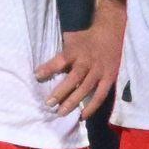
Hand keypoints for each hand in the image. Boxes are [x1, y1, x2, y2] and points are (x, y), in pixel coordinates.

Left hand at [36, 0, 125, 117]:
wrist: (111, 32)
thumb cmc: (86, 38)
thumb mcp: (71, 39)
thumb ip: (61, 53)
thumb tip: (43, 67)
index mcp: (76, 51)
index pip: (60, 60)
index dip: (49, 68)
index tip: (37, 76)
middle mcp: (87, 62)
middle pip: (73, 78)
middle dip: (60, 92)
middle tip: (48, 103)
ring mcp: (99, 71)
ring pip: (85, 89)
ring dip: (73, 102)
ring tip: (60, 112)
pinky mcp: (109, 78)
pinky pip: (100, 95)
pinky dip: (92, 106)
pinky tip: (82, 116)